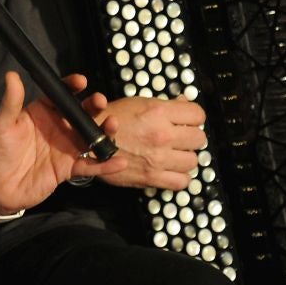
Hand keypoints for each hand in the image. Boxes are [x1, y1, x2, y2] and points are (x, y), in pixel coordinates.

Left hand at [0, 72, 128, 214]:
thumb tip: (12, 75)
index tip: (81, 81)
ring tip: (112, 125)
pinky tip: (119, 161)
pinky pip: (90, 165)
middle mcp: (58, 127)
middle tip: (100, 101)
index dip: (72, 87)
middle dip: (94, 106)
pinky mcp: (69, 169)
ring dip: (105, 130)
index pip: (61, 95)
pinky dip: (105, 165)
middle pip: (81, 113)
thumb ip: (11, 102)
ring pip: (91, 136)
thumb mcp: (2, 125)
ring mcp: (66, 147)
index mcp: (43, 112)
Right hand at [77, 94, 206, 189]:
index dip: (193, 118)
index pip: (198, 115)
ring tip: (174, 154)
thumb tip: (184, 102)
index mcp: (159, 111)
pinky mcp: (152, 177)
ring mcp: (159, 158)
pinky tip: (170, 169)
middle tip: (180, 138)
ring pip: (192, 161)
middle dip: (190, 137)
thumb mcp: (138, 103)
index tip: (188, 121)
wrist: (87, 141)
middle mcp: (162, 134)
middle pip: (198, 139)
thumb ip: (164, 104)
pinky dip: (179, 177)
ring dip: (185, 157)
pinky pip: (182, 182)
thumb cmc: (110, 119)